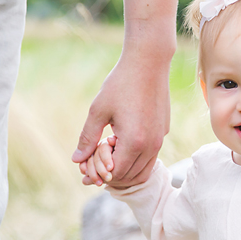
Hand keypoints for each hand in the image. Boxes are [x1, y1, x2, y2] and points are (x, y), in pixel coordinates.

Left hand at [75, 55, 167, 188]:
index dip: (98, 172)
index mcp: (134, 142)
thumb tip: (77, 160)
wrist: (148, 63)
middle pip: (130, 176)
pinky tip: (121, 144)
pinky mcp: (163, 131)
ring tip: (108, 154)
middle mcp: (151, 145)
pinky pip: (150, 156)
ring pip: (143, 170)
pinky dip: (136, 160)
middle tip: (94, 161)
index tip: (86, 162)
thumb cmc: (120, 84)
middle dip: (110, 174)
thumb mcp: (98, 110)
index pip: (115, 173)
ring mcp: (160, 139)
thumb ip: (87, 138)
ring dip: (125, 170)